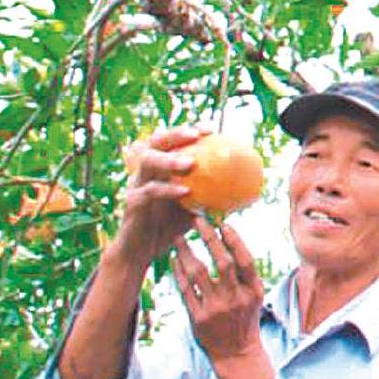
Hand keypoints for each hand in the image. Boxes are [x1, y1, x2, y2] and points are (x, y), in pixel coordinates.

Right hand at [107, 125, 204, 266]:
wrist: (143, 250)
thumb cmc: (172, 225)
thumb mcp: (195, 206)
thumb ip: (213, 194)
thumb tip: (247, 188)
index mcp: (159, 167)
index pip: (172, 141)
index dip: (188, 130)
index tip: (211, 128)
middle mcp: (146, 171)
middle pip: (155, 142)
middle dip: (175, 134)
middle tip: (195, 135)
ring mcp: (136, 185)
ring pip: (147, 161)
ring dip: (169, 159)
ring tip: (190, 162)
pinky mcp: (132, 203)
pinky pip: (149, 191)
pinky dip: (167, 189)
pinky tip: (185, 191)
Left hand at [170, 215, 265, 362]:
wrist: (236, 354)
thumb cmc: (245, 319)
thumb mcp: (254, 296)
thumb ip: (245, 274)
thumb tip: (232, 241)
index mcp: (253, 291)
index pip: (245, 261)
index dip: (234, 241)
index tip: (223, 223)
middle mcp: (235, 299)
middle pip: (222, 263)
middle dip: (209, 239)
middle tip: (198, 221)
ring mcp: (215, 309)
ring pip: (199, 274)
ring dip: (187, 252)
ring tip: (179, 238)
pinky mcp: (198, 319)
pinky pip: (185, 290)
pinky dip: (178, 273)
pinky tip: (175, 261)